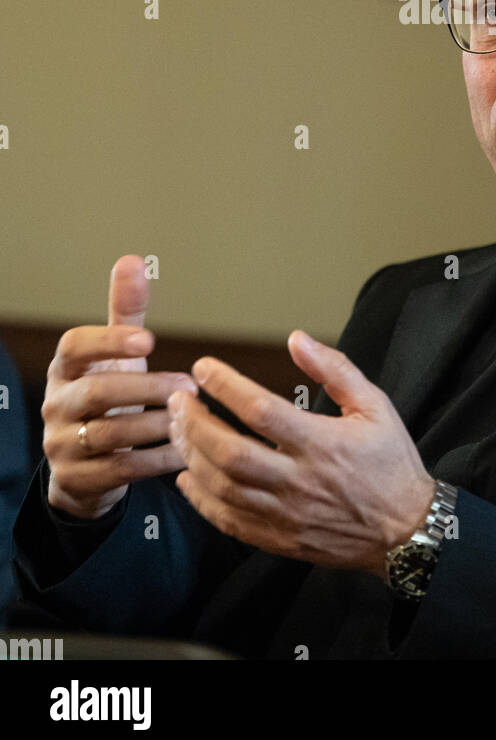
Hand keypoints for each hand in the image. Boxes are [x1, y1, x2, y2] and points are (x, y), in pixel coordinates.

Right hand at [43, 255, 197, 519]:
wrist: (85, 465)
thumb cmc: (108, 396)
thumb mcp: (115, 356)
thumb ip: (125, 313)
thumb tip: (133, 260)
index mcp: (66, 368)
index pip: (75, 346)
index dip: (110, 341)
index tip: (150, 341)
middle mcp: (57, 405)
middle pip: (98, 392)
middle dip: (148, 388)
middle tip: (190, 386)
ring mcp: (63, 444)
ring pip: (112, 433)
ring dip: (159, 424)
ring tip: (194, 417)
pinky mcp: (78, 479)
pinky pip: (122, 469)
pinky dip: (158, 459)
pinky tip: (186, 451)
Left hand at [168, 331, 435, 577]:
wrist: (406, 530)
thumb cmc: (391, 462)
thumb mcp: (375, 406)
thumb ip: (335, 369)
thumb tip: (296, 339)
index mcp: (322, 442)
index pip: (261, 409)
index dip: (226, 385)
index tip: (203, 368)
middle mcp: (299, 480)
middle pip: (231, 452)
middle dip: (195, 423)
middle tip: (177, 400)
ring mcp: (286, 514)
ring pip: (224, 488)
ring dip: (192, 457)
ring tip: (177, 431)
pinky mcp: (280, 539)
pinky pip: (229, 522)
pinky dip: (201, 501)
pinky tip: (187, 478)